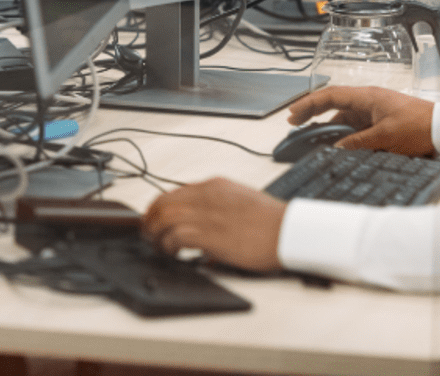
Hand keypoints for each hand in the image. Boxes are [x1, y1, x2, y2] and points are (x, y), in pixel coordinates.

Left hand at [141, 178, 285, 272]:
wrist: (290, 231)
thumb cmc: (272, 222)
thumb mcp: (241, 201)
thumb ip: (219, 206)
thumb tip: (203, 220)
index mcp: (214, 186)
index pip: (174, 192)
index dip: (159, 207)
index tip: (155, 218)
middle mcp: (206, 196)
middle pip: (163, 202)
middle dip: (150, 219)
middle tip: (148, 233)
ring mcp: (207, 214)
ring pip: (163, 218)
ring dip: (155, 233)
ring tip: (157, 245)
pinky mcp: (210, 235)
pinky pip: (175, 237)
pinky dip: (168, 245)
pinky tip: (172, 253)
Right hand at [287, 86, 435, 155]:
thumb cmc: (421, 125)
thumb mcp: (386, 137)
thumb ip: (358, 142)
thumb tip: (336, 147)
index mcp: (367, 97)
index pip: (330, 96)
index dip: (309, 103)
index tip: (293, 113)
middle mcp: (368, 101)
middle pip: (333, 104)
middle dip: (312, 112)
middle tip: (295, 123)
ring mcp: (374, 111)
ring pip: (343, 116)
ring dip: (328, 126)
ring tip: (313, 138)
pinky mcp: (381, 121)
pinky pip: (355, 126)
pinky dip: (343, 134)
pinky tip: (338, 144)